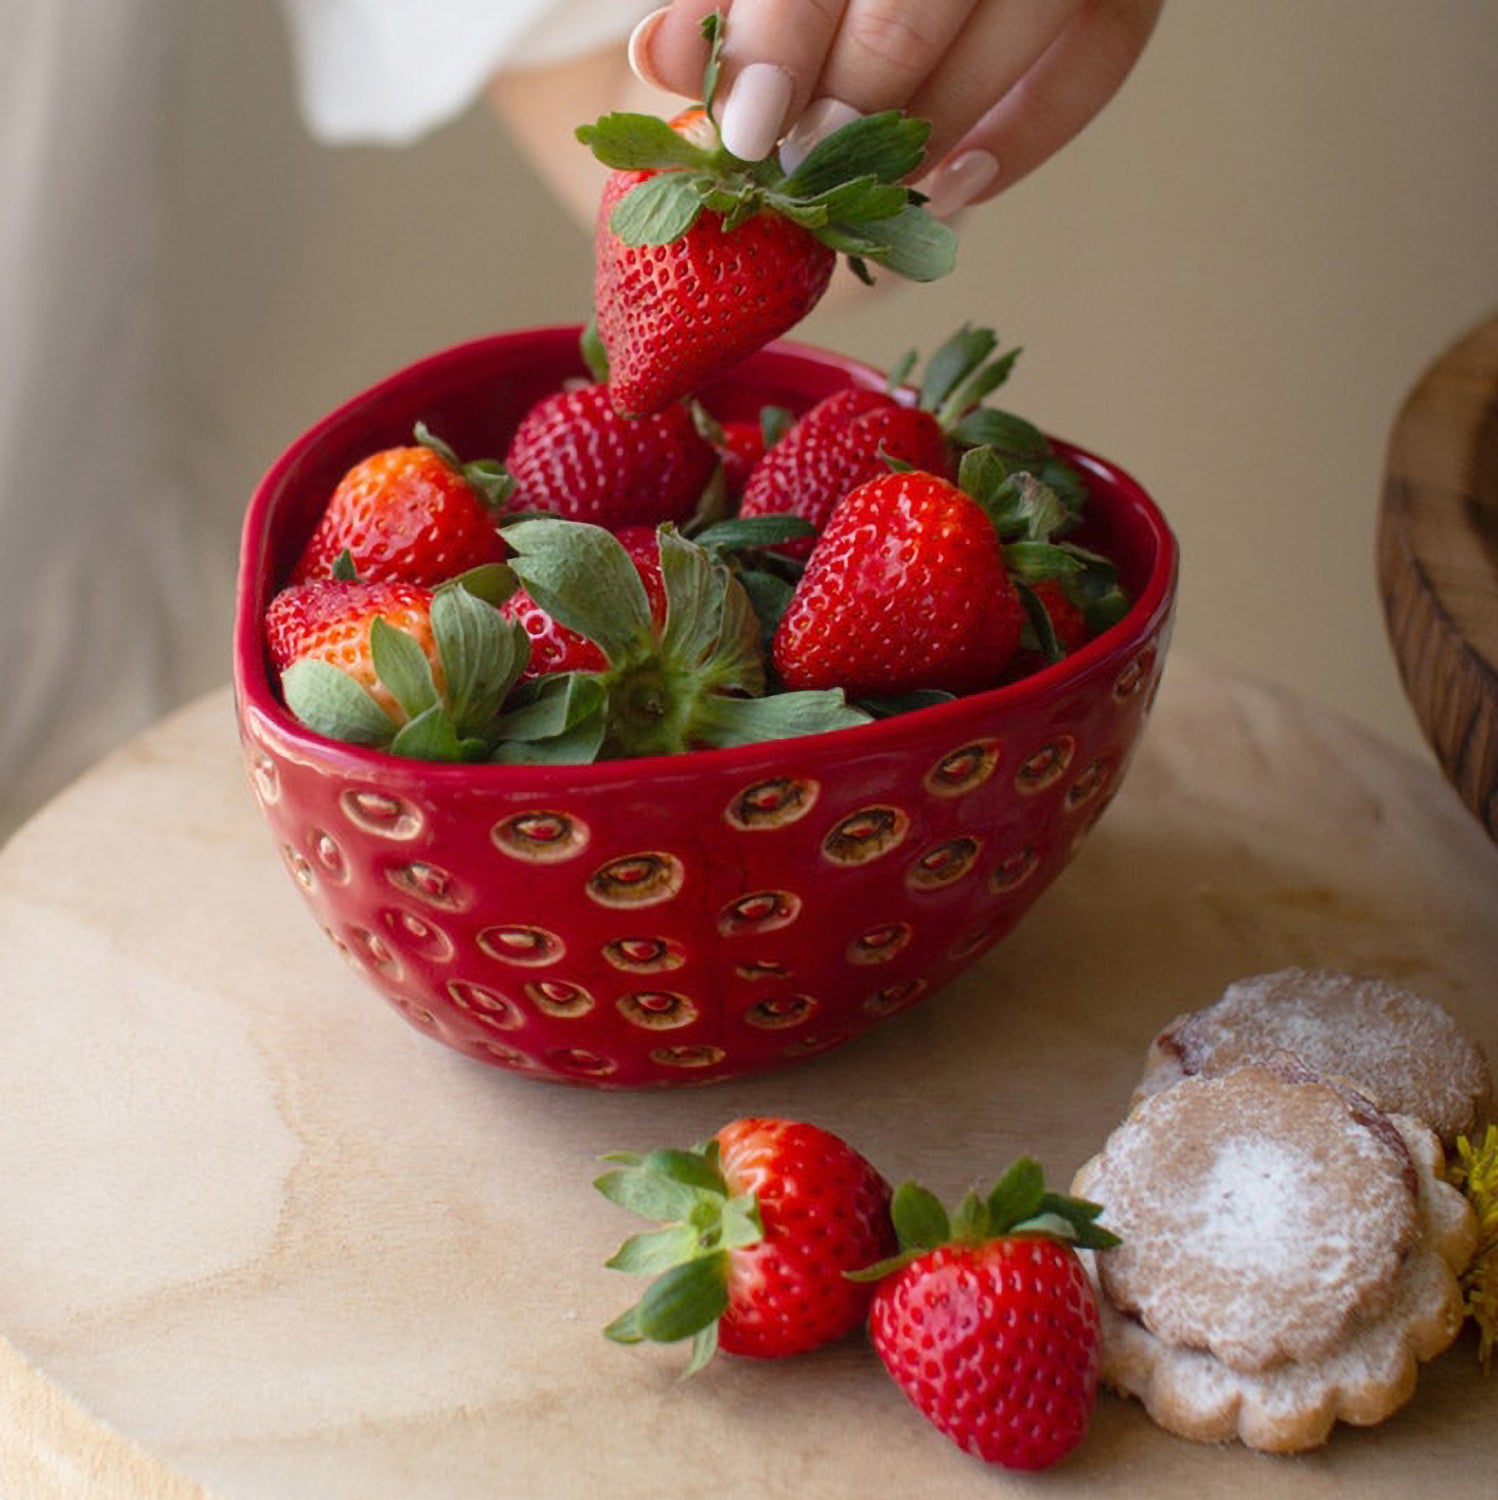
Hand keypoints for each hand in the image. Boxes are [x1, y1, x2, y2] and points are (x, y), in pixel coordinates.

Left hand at [628, 1, 1163, 215]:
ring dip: (936, 122)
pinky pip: (1103, 54)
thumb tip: (659, 59)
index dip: (782, 36)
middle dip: (858, 95)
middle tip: (807, 166)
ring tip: (869, 185)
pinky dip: (1032, 132)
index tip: (745, 130)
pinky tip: (952, 187)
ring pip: (1025, 16)